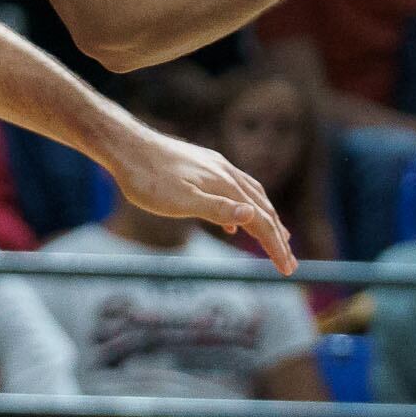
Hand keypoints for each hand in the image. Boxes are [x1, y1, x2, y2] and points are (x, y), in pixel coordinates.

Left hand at [106, 122, 294, 271]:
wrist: (126, 146)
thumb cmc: (147, 178)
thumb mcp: (180, 201)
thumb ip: (216, 210)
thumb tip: (253, 216)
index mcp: (224, 185)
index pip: (260, 220)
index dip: (276, 246)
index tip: (288, 270)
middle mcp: (226, 173)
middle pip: (262, 208)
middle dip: (278, 236)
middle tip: (289, 263)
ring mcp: (215, 167)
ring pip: (250, 196)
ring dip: (265, 219)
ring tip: (276, 238)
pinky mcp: (202, 165)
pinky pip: (232, 190)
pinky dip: (242, 209)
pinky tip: (232, 223)